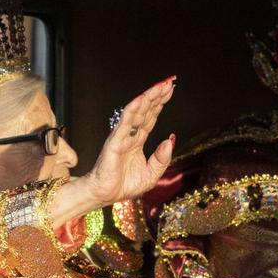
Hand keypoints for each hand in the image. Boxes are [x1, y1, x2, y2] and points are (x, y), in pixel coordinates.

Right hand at [80, 77, 176, 204]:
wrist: (106, 195)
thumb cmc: (124, 185)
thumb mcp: (152, 174)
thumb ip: (162, 158)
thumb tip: (170, 140)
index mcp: (139, 140)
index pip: (151, 117)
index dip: (160, 103)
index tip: (171, 89)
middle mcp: (131, 135)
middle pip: (146, 110)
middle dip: (158, 95)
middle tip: (170, 81)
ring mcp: (122, 136)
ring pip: (137, 112)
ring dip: (148, 98)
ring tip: (160, 86)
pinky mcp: (115, 142)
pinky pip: (125, 123)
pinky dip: (133, 110)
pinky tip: (142, 99)